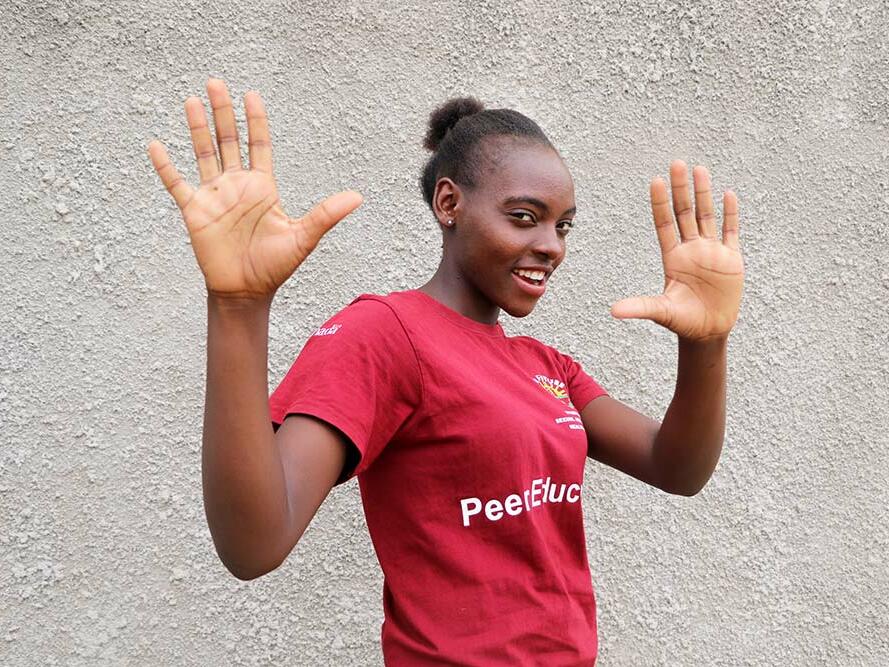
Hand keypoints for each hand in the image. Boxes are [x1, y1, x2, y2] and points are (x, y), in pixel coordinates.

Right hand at [147, 78, 362, 300]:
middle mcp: (237, 186)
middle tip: (216, 83)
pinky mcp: (194, 211)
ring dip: (197, 128)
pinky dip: (166, 166)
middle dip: (223, 112)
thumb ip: (326, 214)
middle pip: (229, 141)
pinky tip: (156, 145)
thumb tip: (359, 197)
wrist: (246, 291)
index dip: (256, 120)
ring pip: (204, 154)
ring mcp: (214, 196)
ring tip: (192, 100)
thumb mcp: (303, 237)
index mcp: (262, 187)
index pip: (259, 145)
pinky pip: (177, 184)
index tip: (252, 95)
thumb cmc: (275, 266)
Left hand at [610, 161, 743, 340]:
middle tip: (676, 163)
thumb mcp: (661, 312)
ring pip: (707, 216)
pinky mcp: (731, 259)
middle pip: (684, 213)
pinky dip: (730, 214)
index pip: (664, 224)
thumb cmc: (682, 321)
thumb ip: (640, 307)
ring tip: (699, 170)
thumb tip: (613, 311)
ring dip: (704, 194)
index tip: (655, 181)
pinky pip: (731, 231)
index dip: (660, 203)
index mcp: (672, 258)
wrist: (708, 332)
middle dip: (680, 189)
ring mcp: (711, 252)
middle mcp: (691, 249)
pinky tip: (727, 194)